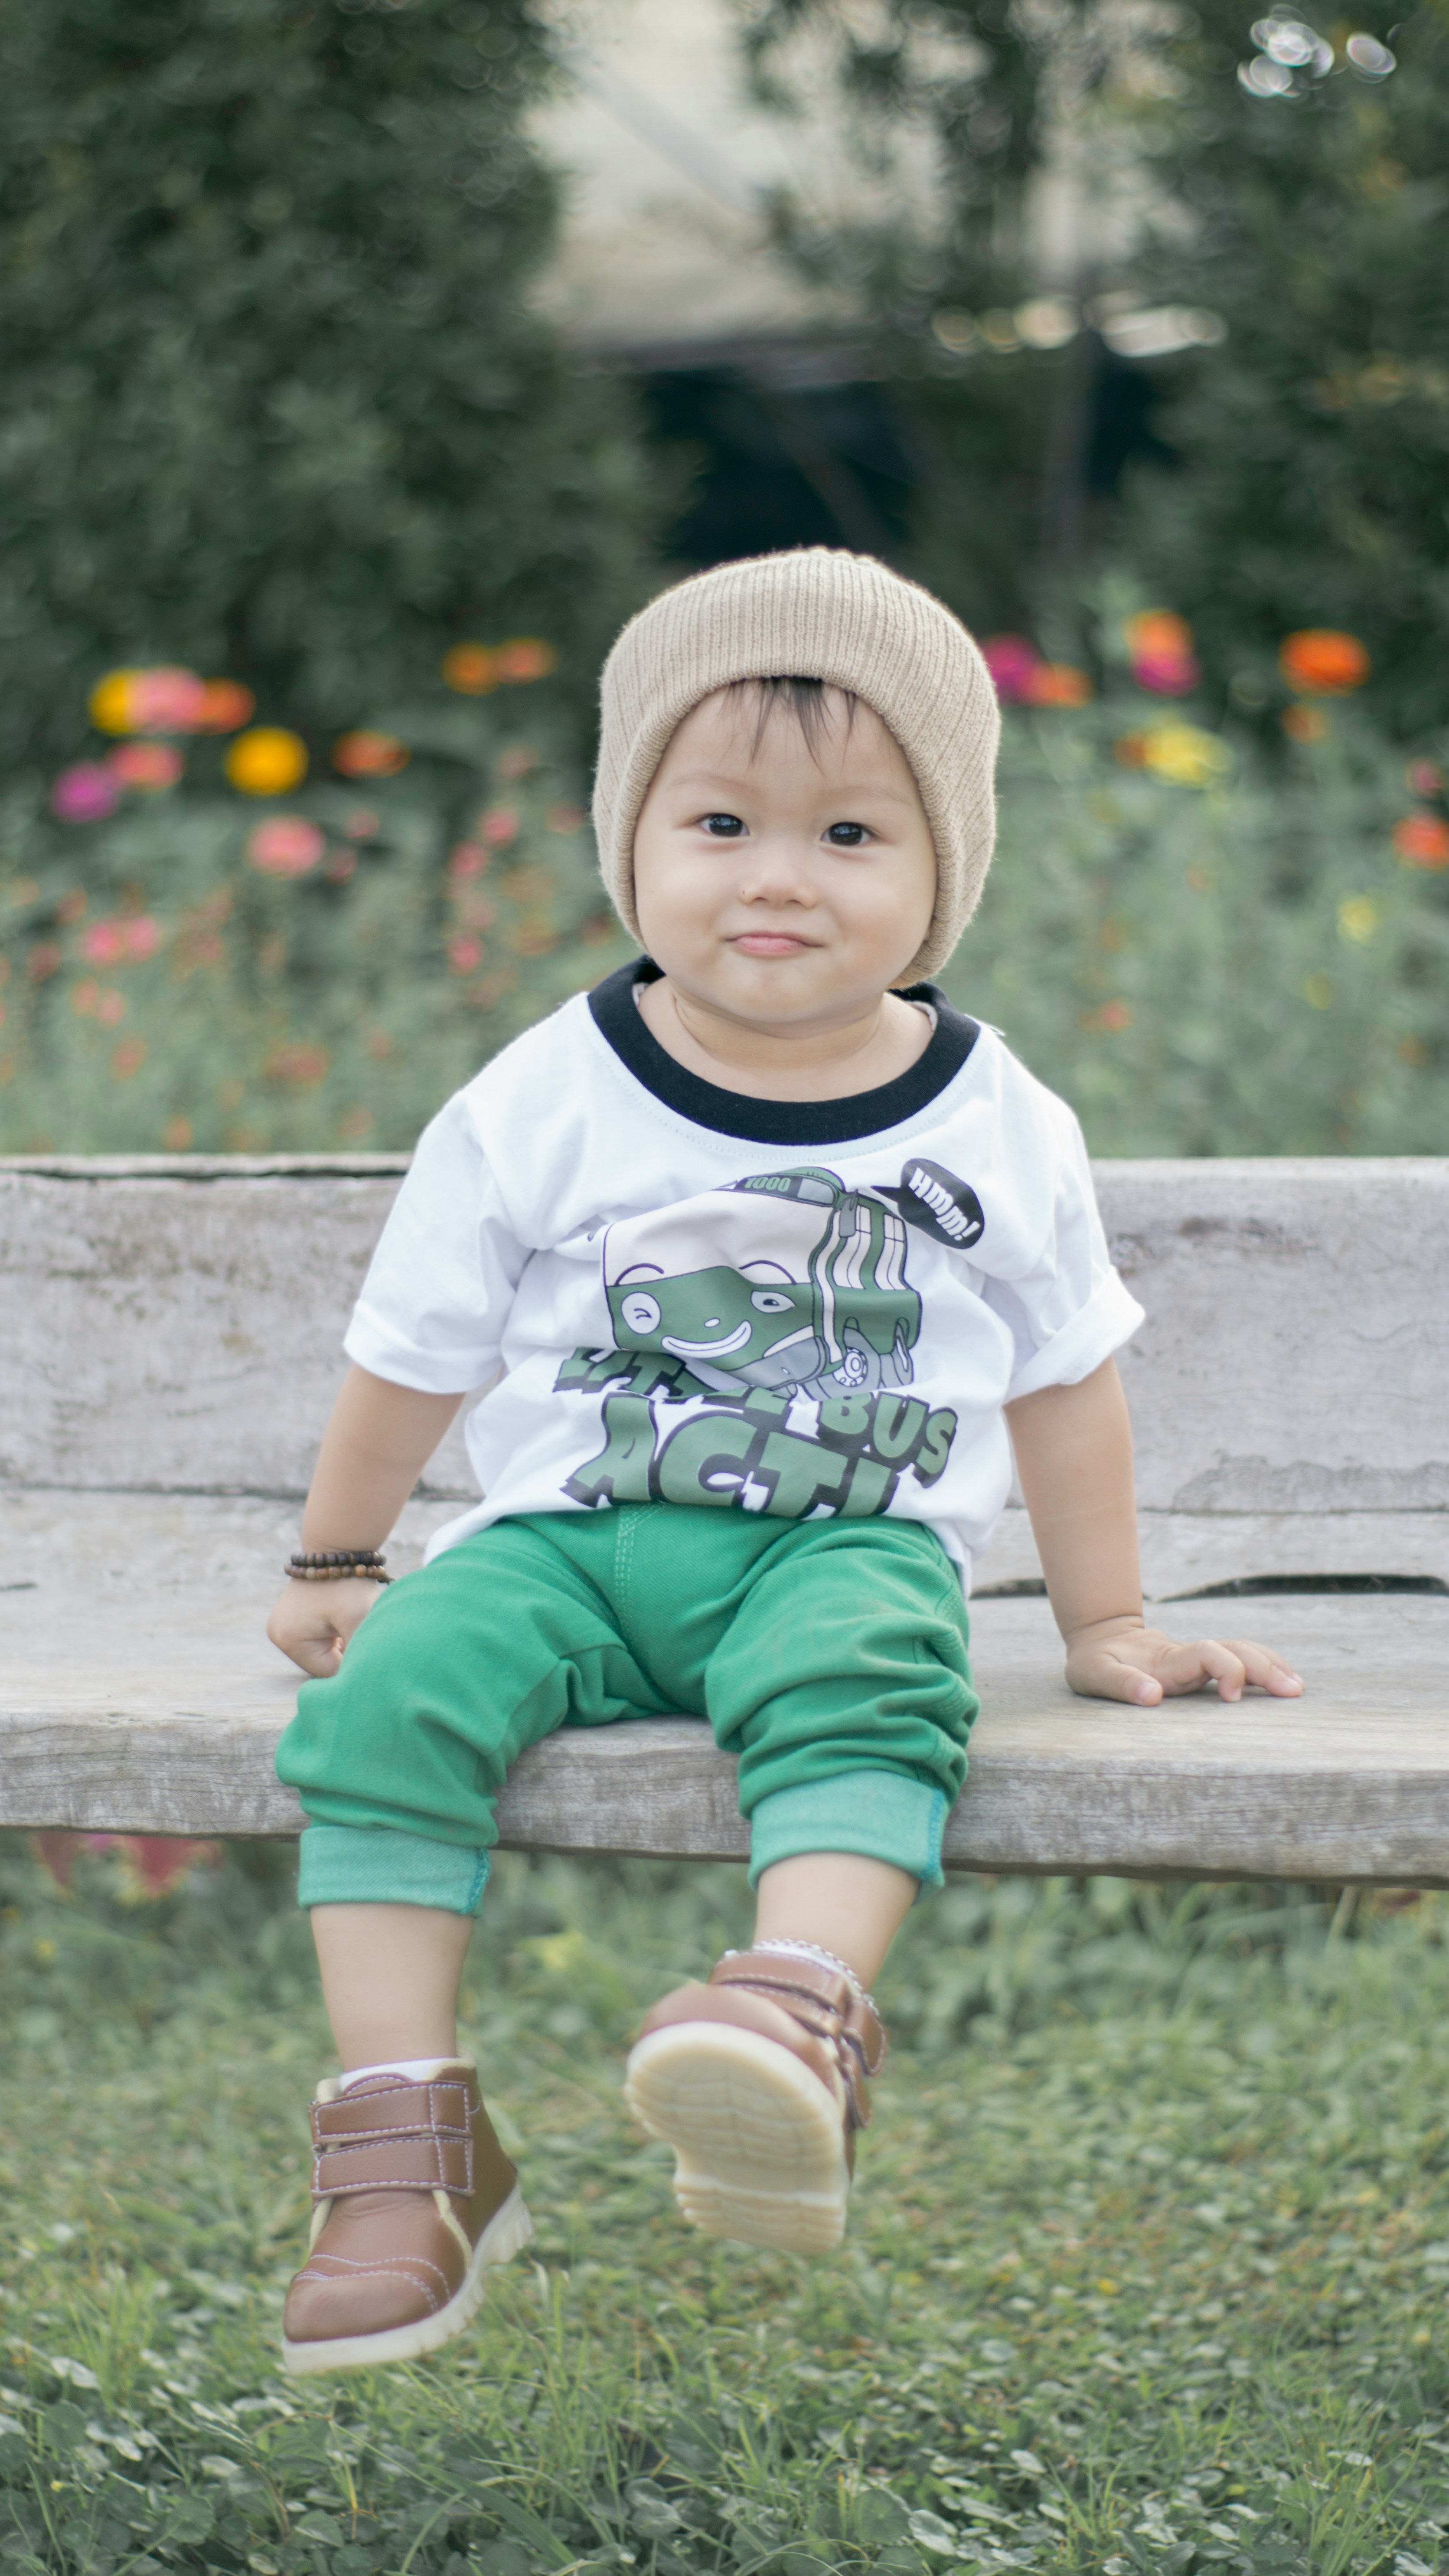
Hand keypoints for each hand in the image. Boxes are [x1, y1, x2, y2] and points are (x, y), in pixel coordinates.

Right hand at [266, 1576, 383, 1677]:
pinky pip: (317, 1637)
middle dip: (342, 1649)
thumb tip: (364, 1679)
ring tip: (347, 1617)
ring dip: (339, 1640)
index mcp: (287, 1639)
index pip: (326, 1671)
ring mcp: (282, 1625)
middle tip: (354, 1624)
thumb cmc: (348, 1584)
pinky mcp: (291, 1618)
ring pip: (321, 1651)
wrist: (338, 1547)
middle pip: (321, 1663)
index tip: (360, 1635)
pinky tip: (341, 1615)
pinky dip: (333, 1631)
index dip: (349, 1659)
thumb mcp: (357, 1620)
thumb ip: (359, 1653)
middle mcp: (278, 1635)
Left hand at [1064, 1615, 1303, 1707]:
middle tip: (1293, 1691)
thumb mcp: (1094, 1673)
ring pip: (1243, 1652)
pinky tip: (1285, 1681)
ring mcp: (1198, 1662)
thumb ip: (1121, 1684)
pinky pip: (1240, 1663)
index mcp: (1167, 1660)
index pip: (1207, 1654)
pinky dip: (1265, 1668)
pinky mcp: (1202, 1669)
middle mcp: (1189, 1657)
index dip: (1226, 1668)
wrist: (1100, 1640)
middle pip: (1236, 1650)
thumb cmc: (1095, 1663)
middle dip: (1266, 1667)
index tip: (1233, 1696)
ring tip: (1298, 1687)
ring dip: (1271, 1665)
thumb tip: (1153, 1696)